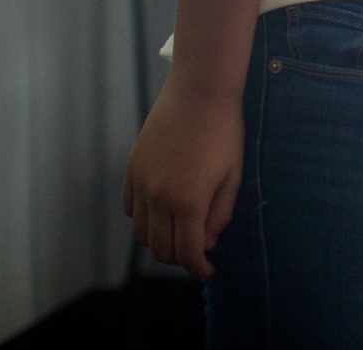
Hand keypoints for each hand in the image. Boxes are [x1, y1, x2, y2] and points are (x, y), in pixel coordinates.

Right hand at [122, 75, 243, 276]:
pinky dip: (143, 218)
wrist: (199, 92)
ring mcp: (141, 183)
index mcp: (189, 201)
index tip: (208, 270)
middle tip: (196, 252)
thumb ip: (219, 214)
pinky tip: (161, 211)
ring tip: (179, 232)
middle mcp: (159, 197)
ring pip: (141, 233)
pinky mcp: (132, 169)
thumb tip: (205, 244)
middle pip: (161, 248)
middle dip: (180, 258)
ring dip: (159, 240)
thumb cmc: (224, 132)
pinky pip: (129, 208)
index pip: (186, 253)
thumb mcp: (233, 175)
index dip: (198, 268)